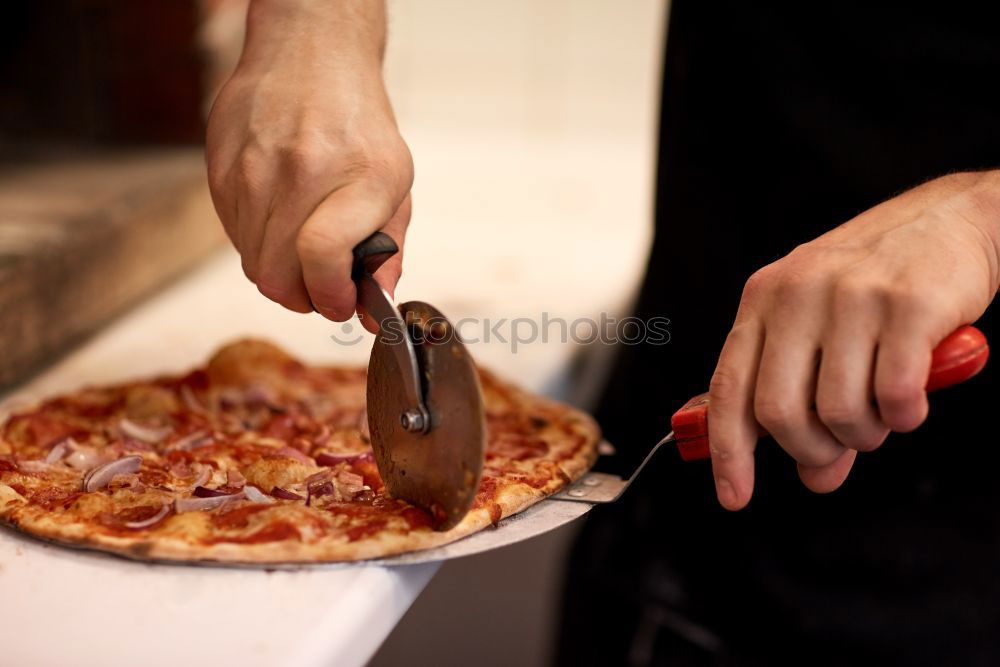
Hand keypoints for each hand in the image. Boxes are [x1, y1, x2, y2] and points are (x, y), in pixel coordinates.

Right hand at [206, 0, 411, 328]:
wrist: (310, 54)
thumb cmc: (359, 124)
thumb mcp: (396, 183)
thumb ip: (389, 250)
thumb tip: (373, 308)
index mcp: (359, 176)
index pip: (323, 258)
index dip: (330, 297)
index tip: (340, 303)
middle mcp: (301, 170)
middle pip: (279, 275)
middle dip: (303, 298)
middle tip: (322, 287)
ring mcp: (253, 169)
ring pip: (253, 263)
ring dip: (280, 273)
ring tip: (303, 247)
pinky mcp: (219, 168)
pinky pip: (235, 236)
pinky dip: (259, 244)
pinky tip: (281, 218)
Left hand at [707, 171, 999, 508]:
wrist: (953, 219)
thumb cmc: (879, 285)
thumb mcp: (821, 331)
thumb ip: (808, 403)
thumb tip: (814, 478)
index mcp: (762, 299)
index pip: (727, 387)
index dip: (727, 451)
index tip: (733, 497)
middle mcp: (797, 294)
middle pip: (779, 412)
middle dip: (810, 450)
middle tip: (840, 448)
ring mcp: (850, 296)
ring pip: (838, 411)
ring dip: (865, 435)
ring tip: (881, 413)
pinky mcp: (907, 305)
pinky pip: (894, 395)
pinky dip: (904, 416)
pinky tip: (911, 399)